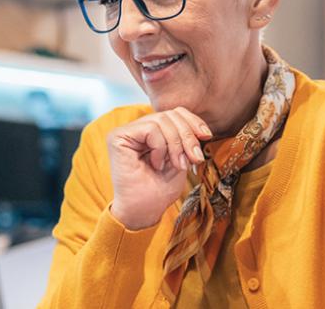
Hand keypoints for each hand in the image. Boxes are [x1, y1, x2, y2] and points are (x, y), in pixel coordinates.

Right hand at [106, 107, 211, 229]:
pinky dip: (160, 148)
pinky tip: (157, 164)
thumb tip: (201, 128)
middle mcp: (137, 129)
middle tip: (195, 158)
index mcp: (151, 132)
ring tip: (177, 165)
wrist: (143, 211)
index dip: (193, 122)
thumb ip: (186, 139)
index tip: (206, 137)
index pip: (175, 113)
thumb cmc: (160, 190)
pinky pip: (150, 129)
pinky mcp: (117, 137)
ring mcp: (126, 132)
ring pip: (162, 120)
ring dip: (176, 145)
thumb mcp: (181, 160)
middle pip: (170, 115)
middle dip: (188, 136)